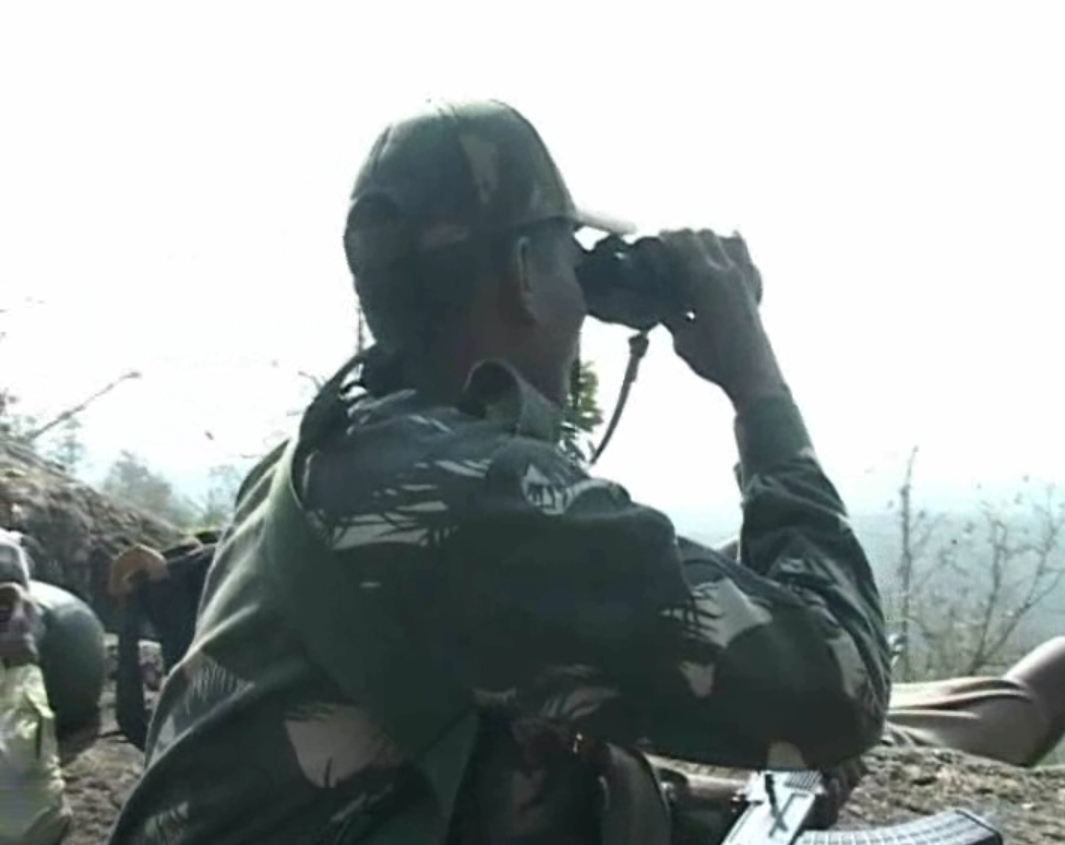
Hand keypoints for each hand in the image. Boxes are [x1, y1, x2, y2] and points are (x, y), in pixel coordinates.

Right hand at [659, 229, 785, 409]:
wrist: (752, 373)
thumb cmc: (713, 360)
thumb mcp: (681, 337)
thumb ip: (669, 313)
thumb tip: (657, 300)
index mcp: (706, 280)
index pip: (683, 242)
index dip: (666, 238)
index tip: (655, 241)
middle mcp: (728, 272)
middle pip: (703, 234)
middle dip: (684, 236)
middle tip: (670, 245)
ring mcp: (745, 277)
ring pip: (726, 238)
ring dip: (707, 239)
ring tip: (693, 251)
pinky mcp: (754, 286)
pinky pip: (745, 255)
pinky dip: (730, 249)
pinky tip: (721, 258)